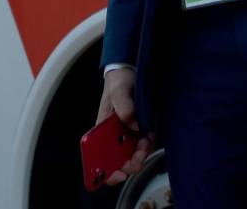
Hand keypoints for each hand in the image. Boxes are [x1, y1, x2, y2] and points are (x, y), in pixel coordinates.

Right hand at [96, 67, 154, 185]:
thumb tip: (132, 123)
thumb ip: (124, 105)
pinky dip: (148, 145)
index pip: (96, 157)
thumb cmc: (118, 81)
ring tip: (146, 139)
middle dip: (129, 164)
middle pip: (117, 161)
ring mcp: (125, 135)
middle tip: (138, 156)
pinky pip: (143, 146)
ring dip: (141, 154)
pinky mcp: (138, 132)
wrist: (130, 72)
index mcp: (100, 130)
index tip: (118, 175)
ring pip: (132, 156)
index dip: (105, 172)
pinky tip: (150, 134)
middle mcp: (112, 135)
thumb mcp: (118, 89)